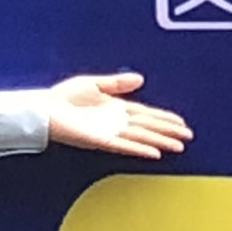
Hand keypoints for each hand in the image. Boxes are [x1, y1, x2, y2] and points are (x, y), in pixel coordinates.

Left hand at [44, 73, 191, 158]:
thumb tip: (140, 78)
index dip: (164, 118)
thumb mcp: (93, 83)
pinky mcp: (100, 140)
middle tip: (188, 137)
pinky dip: (140, 148)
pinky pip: (124, 145)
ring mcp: (109, 132)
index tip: (181, 123)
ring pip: (141, 137)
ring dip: (160, 141)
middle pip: (149, 126)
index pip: (146, 114)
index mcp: (116, 108)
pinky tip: (154, 152)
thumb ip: (117, 83)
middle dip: (169, 131)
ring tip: (178, 146)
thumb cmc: (63, 99)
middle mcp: (116, 122)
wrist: (43, 111)